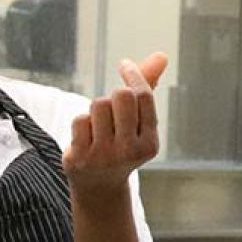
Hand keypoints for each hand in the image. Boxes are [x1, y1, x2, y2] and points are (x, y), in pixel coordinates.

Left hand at [64, 53, 167, 199]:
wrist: (98, 186)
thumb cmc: (121, 144)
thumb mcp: (138, 122)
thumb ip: (148, 87)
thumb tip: (162, 55)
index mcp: (149, 144)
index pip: (143, 96)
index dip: (133, 74)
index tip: (124, 65)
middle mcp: (129, 151)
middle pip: (122, 96)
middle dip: (115, 95)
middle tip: (112, 109)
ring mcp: (104, 156)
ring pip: (99, 105)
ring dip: (96, 111)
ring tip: (99, 128)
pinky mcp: (80, 158)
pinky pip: (80, 119)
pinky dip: (81, 123)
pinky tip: (85, 138)